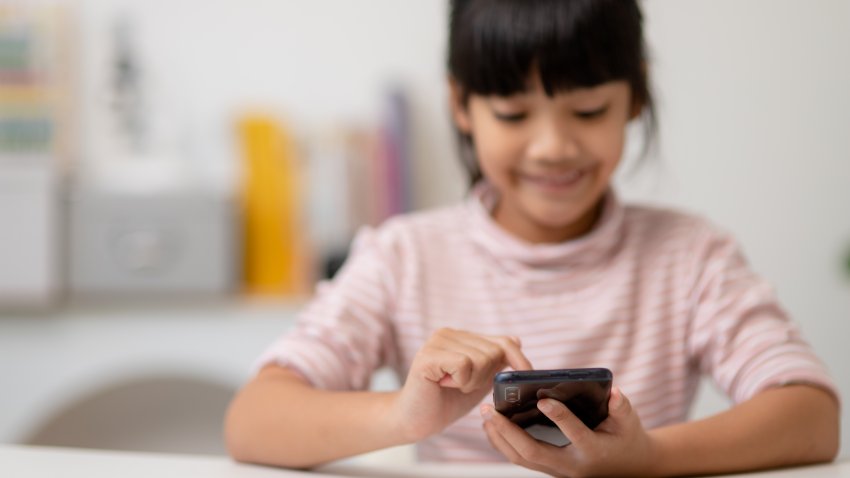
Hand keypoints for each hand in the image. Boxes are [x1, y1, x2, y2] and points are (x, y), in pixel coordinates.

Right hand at [393, 328, 531, 441]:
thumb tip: (516, 340)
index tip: (526, 374)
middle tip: (463, 385)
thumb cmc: (447, 401)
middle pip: (494, 352)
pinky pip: (464, 365)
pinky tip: (443, 384)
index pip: (502, 341)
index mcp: (462, 337)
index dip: (518, 359)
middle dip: (486, 377)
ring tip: (452, 385)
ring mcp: (437, 342)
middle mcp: (449, 333)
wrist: (417, 420)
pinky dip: (460, 381)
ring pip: (481, 359)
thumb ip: (495, 362)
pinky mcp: (428, 356)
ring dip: (471, 381)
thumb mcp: (479, 380)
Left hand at [481, 387, 656, 476]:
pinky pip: (521, 459)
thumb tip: (612, 391)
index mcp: (593, 450)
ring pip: (522, 458)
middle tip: (489, 409)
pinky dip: (503, 443)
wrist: (629, 469)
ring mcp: (558, 470)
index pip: (575, 434)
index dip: (559, 417)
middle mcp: (571, 465)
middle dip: (508, 431)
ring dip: (500, 437)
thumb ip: (621, 407)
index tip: (542, 399)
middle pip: (533, 452)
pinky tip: (492, 426)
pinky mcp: (549, 469)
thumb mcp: (630, 422)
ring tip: (485, 415)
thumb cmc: (627, 439)